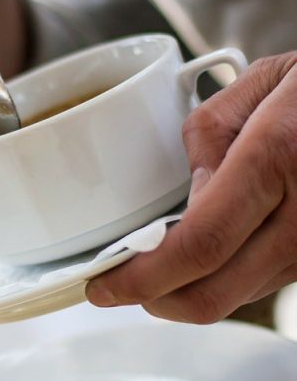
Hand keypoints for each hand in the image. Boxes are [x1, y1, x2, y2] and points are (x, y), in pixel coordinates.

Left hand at [86, 51, 296, 322]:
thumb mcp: (266, 80)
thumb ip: (210, 135)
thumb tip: (185, 195)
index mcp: (276, 157)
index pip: (197, 245)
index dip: (141, 277)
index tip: (103, 283)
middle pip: (212, 295)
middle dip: (153, 300)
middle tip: (119, 286)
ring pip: (235, 298)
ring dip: (185, 293)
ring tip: (157, 265)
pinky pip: (262, 286)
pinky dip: (222, 281)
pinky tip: (205, 257)